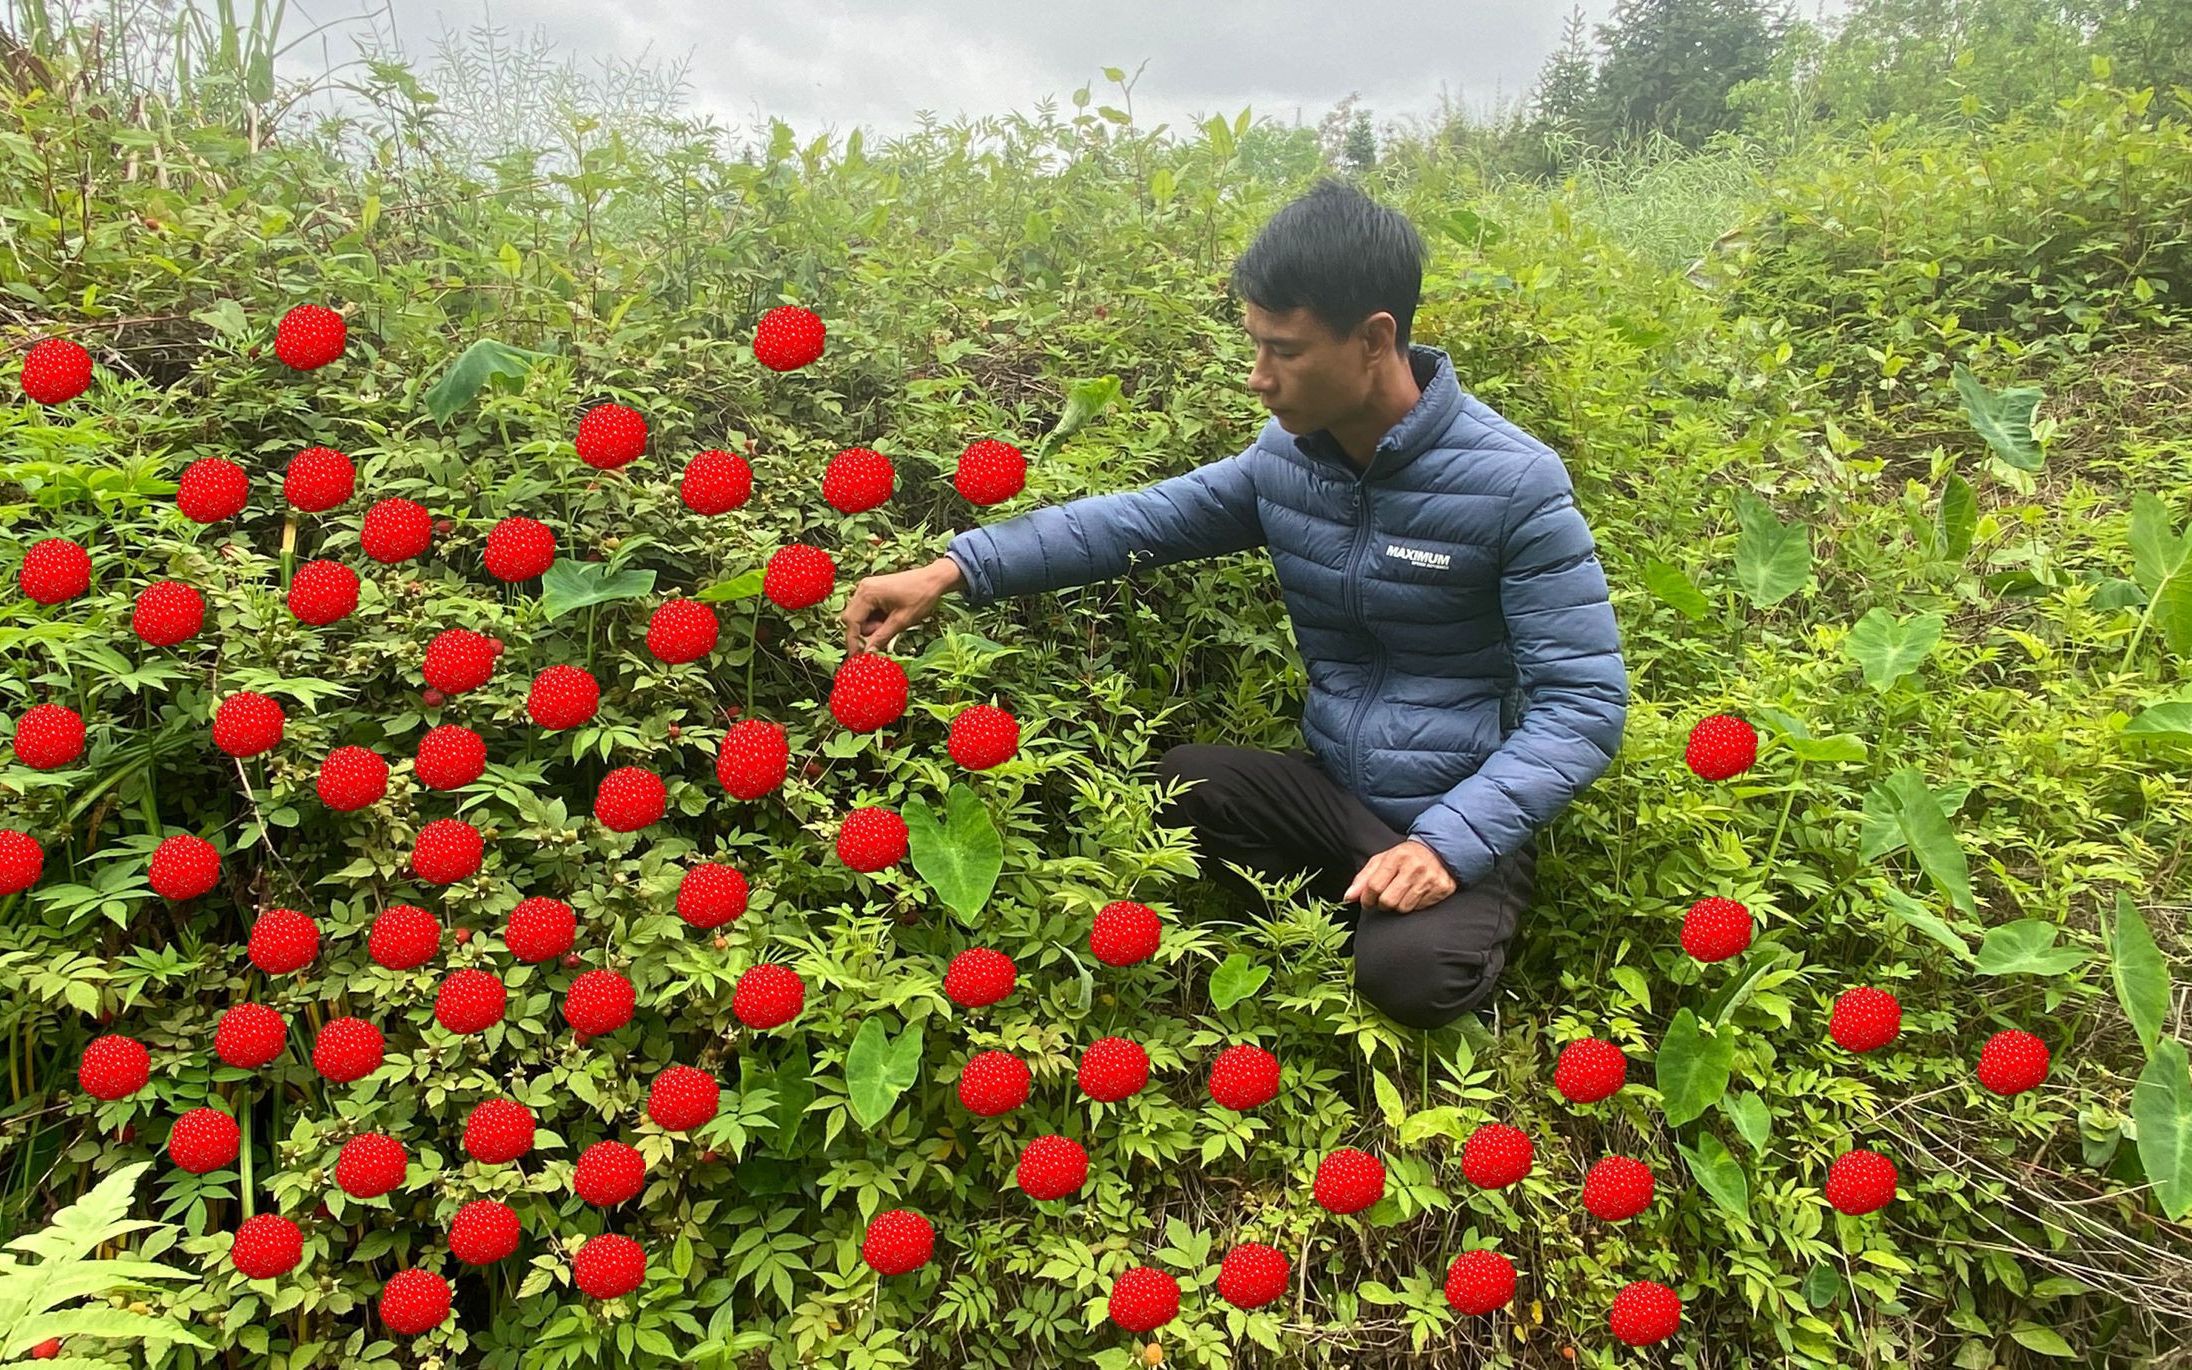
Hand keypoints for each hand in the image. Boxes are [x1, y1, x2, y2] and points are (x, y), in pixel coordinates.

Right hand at [842, 557, 962, 653]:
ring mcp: (867, 588)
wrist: (934, 579)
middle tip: (886, 632)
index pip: (851, 622)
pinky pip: (867, 611)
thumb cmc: (921, 596)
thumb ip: (881, 637)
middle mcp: (863, 588)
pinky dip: (876, 619)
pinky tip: (891, 617)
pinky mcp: (873, 591)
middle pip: (853, 619)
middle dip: (866, 632)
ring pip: (860, 617)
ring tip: (893, 622)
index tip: (856, 658)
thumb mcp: (902, 621)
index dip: (853, 642)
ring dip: (873, 626)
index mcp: (867, 593)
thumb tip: (867, 653)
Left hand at [1343, 839, 1455, 913]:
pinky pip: (1419, 908)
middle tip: (1386, 898)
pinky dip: (1414, 905)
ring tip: (1402, 894)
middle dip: (1382, 904)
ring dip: (1398, 906)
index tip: (1367, 901)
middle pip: (1388, 901)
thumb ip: (1363, 878)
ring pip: (1403, 908)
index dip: (1366, 898)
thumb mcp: (1382, 860)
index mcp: (1397, 857)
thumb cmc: (1406, 857)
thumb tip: (1348, 898)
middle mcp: (1414, 868)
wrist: (1439, 850)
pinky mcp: (1441, 889)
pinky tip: (1416, 893)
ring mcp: (1429, 879)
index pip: (1374, 886)